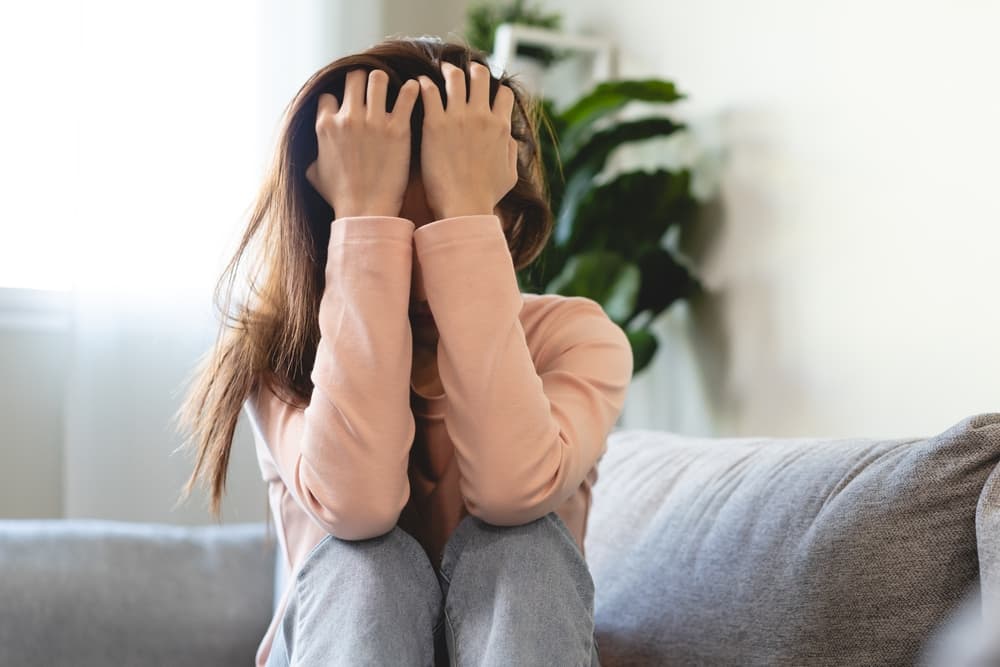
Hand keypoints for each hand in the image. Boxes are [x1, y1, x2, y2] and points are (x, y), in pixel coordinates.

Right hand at [305, 69, 419, 218]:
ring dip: (384, 81)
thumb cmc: (340, 197)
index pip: (329, 95)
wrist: (365, 211)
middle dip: (362, 81)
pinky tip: (413, 91)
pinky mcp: (397, 129)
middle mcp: (348, 118)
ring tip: (392, 88)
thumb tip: (312, 156)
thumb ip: (313, 156)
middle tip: (372, 89)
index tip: (348, 104)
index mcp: (326, 125)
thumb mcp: (315, 175)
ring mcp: (373, 121)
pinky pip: (406, 95)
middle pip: (353, 78)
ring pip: (377, 78)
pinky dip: (411, 89)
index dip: (339, 99)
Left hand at [417, 61, 517, 219]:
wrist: (464, 208)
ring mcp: (458, 117)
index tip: (486, 91)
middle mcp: (481, 116)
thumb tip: (509, 138)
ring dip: (448, 71)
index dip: (496, 89)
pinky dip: (425, 84)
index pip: (503, 93)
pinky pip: (429, 91)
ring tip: (440, 72)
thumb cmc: (486, 197)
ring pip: (455, 77)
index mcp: (501, 127)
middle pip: (481, 75)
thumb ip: (511, 152)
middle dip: (473, 70)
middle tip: (462, 72)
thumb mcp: (509, 175)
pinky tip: (419, 86)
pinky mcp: (435, 124)